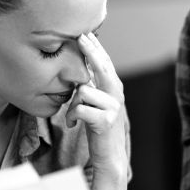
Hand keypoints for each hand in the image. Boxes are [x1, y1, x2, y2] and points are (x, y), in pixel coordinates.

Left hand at [66, 33, 126, 177]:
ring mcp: (113, 107)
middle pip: (101, 66)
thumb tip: (82, 69)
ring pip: (83, 91)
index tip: (86, 33)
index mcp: (114, 89)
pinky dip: (72, 116)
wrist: (110, 156)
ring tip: (73, 117)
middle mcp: (117, 94)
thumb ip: (93, 88)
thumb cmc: (99, 129)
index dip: (96, 47)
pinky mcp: (105, 120)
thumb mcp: (97, 105)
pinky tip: (73, 124)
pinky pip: (79, 108)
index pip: (105, 63)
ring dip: (72, 104)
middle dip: (90, 50)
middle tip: (79, 36)